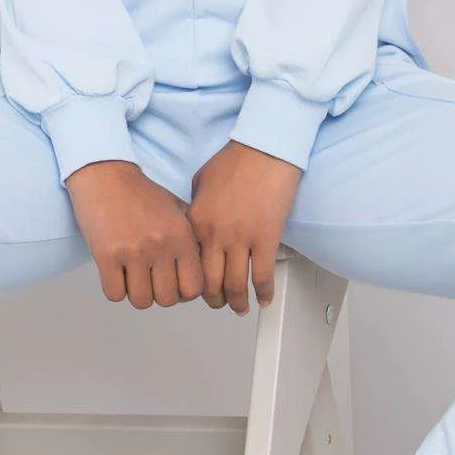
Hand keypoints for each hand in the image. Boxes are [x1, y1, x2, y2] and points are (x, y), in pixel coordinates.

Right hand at [64, 160, 205, 310]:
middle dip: (159, 295)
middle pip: (167, 299)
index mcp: (181, 235)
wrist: (106, 174)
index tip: (173, 284)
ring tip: (133, 277)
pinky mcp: (106, 255)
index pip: (194, 288)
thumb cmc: (142, 195)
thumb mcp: (177, 210)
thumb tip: (203, 272)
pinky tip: (116, 273)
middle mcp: (160, 244)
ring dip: (136, 294)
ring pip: (141, 301)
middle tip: (150, 281)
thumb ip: (193, 239)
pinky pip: (114, 294)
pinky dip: (115, 289)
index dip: (184, 293)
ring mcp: (133, 251)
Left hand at [186, 139, 302, 314]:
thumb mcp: (200, 183)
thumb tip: (195, 224)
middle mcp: (215, 234)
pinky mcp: (266, 237)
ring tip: (241, 307)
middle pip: (210, 282)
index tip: (199, 288)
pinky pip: (262, 275)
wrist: (264, 147)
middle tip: (219, 304)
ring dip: (238, 302)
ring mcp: (240, 238)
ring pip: (236, 285)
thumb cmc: (236, 160)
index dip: (192, 282)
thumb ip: (195, 207)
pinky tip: (264, 297)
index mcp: (196, 221)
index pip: (189, 264)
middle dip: (214, 300)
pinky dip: (263, 292)